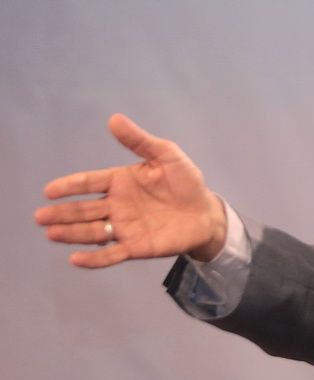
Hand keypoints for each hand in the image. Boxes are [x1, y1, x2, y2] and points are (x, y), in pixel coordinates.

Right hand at [34, 114, 226, 267]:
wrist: (206, 213)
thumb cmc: (186, 182)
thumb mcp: (167, 155)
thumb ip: (139, 141)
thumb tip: (114, 119)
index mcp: (121, 182)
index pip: (90, 182)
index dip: (70, 186)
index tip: (50, 190)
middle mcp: (117, 205)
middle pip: (84, 210)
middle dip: (63, 213)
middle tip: (41, 216)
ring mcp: (125, 227)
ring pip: (92, 232)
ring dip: (72, 233)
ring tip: (52, 233)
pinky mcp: (136, 247)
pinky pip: (111, 254)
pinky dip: (94, 259)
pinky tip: (76, 259)